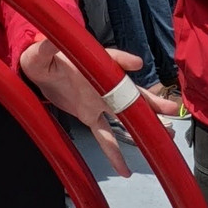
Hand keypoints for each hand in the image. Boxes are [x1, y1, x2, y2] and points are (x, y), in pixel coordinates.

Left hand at [19, 40, 179, 176]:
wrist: (37, 75)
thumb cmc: (41, 58)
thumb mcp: (40, 52)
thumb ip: (46, 46)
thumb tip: (50, 38)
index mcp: (93, 63)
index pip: (111, 59)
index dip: (122, 61)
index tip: (136, 64)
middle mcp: (102, 82)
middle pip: (130, 91)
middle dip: (149, 100)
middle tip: (170, 109)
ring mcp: (99, 101)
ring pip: (127, 114)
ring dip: (145, 123)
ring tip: (166, 134)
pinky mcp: (90, 116)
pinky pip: (106, 136)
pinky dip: (115, 152)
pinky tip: (126, 169)